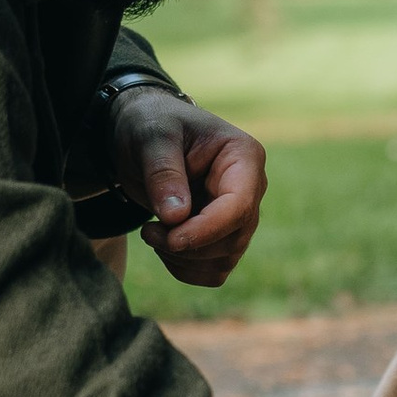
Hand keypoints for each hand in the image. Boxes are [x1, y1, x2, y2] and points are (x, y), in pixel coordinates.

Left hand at [110, 89, 266, 288]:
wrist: (144, 138)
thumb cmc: (152, 125)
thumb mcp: (151, 137)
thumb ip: (163, 172)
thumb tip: (176, 217)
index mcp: (244, 157)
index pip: (239, 206)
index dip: (206, 230)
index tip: (169, 239)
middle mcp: (251, 189)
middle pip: (232, 239)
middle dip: (186, 246)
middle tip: (148, 230)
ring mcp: (240, 216)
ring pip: (223, 261)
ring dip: (182, 259)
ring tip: (153, 232)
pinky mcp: (225, 237)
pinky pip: (213, 271)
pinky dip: (184, 268)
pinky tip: (163, 244)